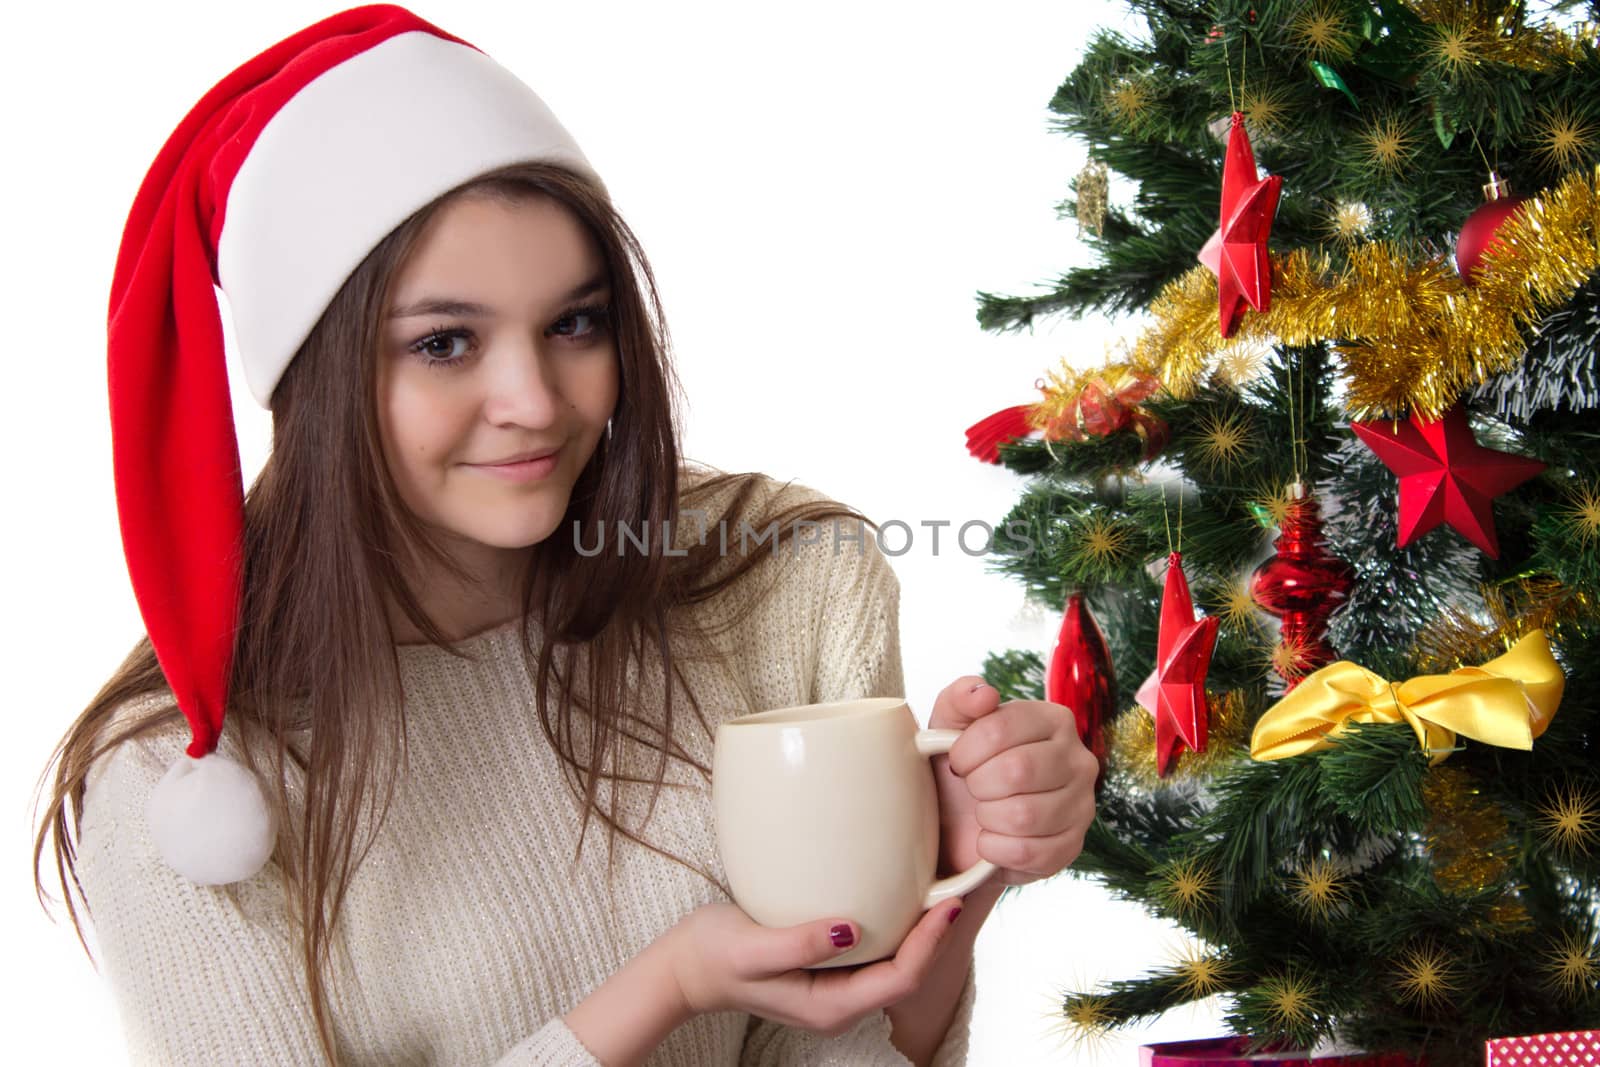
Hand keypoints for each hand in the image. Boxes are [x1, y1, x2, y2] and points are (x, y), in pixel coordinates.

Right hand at [667, 898, 963, 1037]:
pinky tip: (899, 895)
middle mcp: (839, 1003)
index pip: (899, 979)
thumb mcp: (752, 949)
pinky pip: (875, 952)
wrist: (684, 967)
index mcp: (829, 1006)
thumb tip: (849, 928)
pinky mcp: (826, 967)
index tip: (947, 904)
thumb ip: (799, 944)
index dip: (930, 945)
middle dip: (935, 937)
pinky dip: (895, 926)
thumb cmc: (712, 956)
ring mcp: (834, 988)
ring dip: (920, 932)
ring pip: (894, 964)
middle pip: (906, 974)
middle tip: (956, 888)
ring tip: (939, 888)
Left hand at [929, 676, 1097, 886]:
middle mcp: (1079, 759)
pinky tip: (992, 838)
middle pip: (1017, 771)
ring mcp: (1082, 805)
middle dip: (978, 784)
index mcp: (1053, 719)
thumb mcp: (951, 724)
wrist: (964, 824)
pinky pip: (1028, 852)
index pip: (1000, 728)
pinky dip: (995, 849)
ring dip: (987, 818)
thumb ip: (961, 697)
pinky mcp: (1072, 846)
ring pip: (1023, 815)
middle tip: (973, 788)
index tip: (957, 761)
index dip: (965, 751)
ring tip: (984, 812)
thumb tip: (985, 694)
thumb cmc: (964, 766)